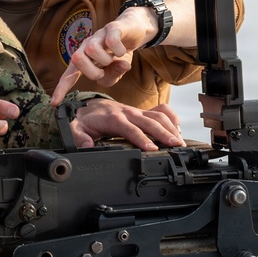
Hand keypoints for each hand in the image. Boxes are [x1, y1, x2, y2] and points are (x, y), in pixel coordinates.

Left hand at [50, 19, 144, 104]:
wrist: (133, 29)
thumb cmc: (119, 53)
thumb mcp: (116, 70)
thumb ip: (113, 75)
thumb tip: (122, 67)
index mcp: (84, 58)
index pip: (69, 74)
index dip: (61, 88)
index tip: (54, 103)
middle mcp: (87, 45)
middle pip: (76, 59)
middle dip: (92, 72)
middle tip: (105, 71)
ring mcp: (98, 35)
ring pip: (91, 49)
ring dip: (106, 60)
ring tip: (114, 59)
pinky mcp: (112, 27)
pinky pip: (111, 41)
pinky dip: (119, 51)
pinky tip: (123, 51)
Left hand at [70, 99, 184, 150]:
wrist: (89, 107)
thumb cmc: (85, 120)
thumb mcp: (76, 129)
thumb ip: (79, 137)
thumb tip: (87, 145)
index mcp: (113, 118)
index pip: (130, 129)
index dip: (142, 139)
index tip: (152, 149)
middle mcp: (128, 112)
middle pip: (150, 122)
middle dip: (164, 134)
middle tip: (176, 147)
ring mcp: (137, 111)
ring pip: (158, 115)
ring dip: (171, 127)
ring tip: (181, 142)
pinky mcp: (143, 111)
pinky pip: (161, 110)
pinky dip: (172, 117)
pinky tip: (178, 128)